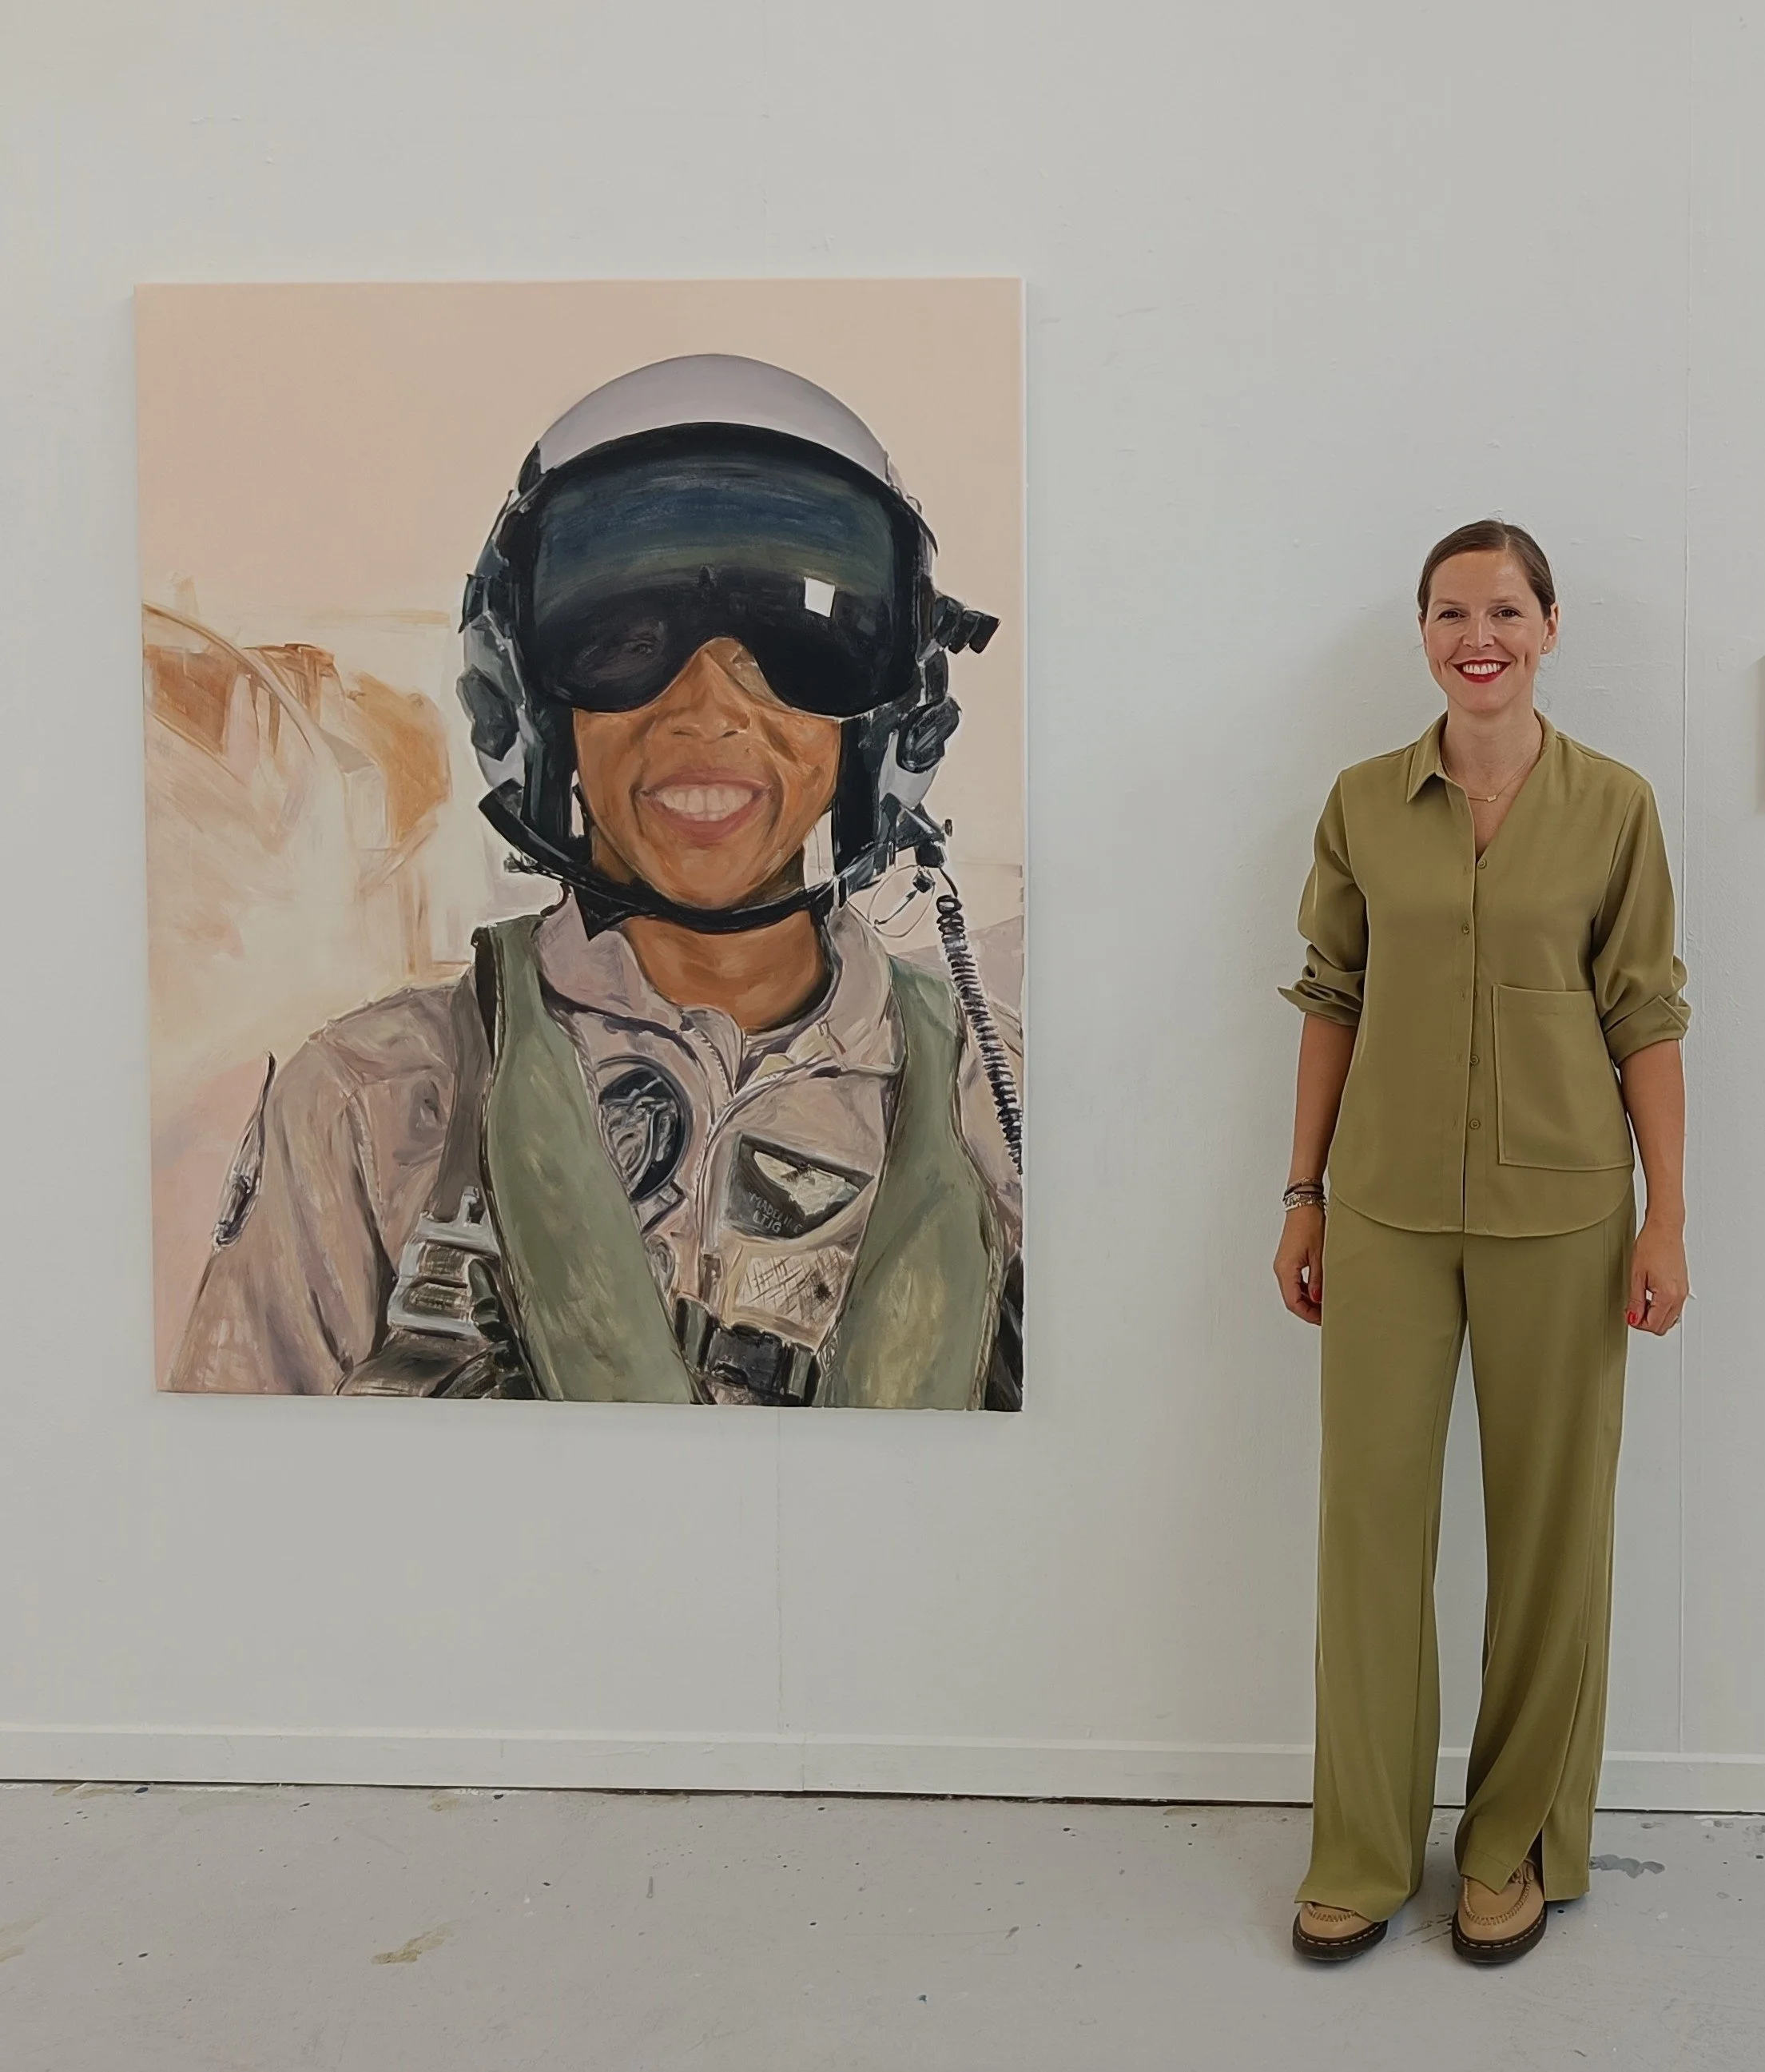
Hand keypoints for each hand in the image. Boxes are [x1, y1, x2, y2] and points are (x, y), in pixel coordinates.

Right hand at [1274, 1204, 1326, 1324]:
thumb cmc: (1309, 1224)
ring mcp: (1283, 1264)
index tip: (1322, 1319)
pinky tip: (1318, 1291)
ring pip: (1292, 1291)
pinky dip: (1305, 1290)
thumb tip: (1318, 1298)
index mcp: (1286, 1269)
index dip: (1308, 1314)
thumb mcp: (1319, 1255)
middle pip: (1291, 1299)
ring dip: (1307, 1301)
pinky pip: (1294, 1281)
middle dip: (1308, 1310)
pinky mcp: (1288, 1259)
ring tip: (1325, 1305)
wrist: (1303, 1204)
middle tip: (1326, 1315)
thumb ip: (1318, 1280)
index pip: (1293, 1302)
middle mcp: (1281, 1268)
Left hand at [1627, 1218, 1689, 1335]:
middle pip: (1664, 1326)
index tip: (1627, 1313)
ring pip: (1670, 1318)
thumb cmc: (1652, 1246)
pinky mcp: (1683, 1287)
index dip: (1636, 1322)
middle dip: (1646, 1322)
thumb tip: (1633, 1318)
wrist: (1665, 1230)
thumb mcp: (1636, 1276)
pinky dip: (1661, 1308)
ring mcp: (1683, 1292)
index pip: (1653, 1325)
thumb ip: (1636, 1301)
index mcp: (1668, 1296)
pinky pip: (1674, 1307)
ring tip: (1640, 1300)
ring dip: (1654, 1315)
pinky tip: (1650, 1296)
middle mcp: (1679, 1296)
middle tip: (1632, 1309)